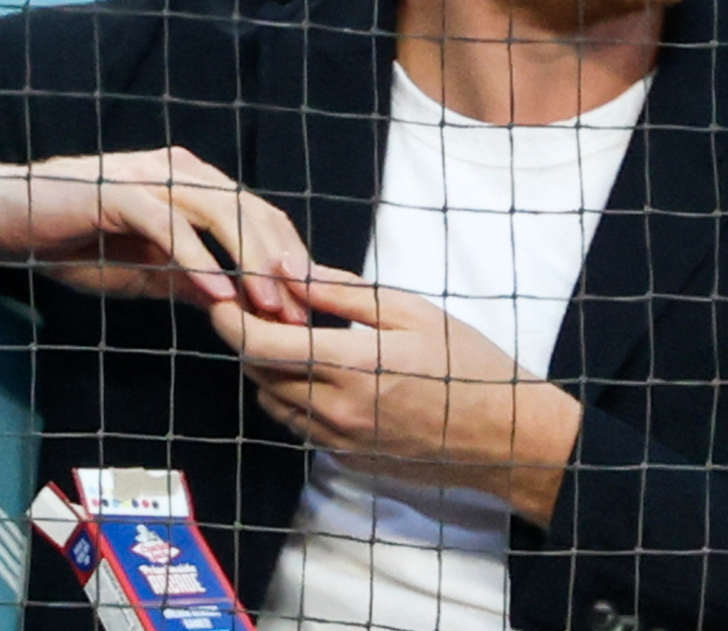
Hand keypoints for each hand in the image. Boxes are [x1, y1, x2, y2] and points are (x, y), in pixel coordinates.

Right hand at [0, 147, 310, 320]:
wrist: (3, 219)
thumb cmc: (71, 241)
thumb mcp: (144, 270)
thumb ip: (189, 279)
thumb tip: (238, 305)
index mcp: (190, 184)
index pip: (256, 215)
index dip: (287, 256)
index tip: (310, 303)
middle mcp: (177, 171)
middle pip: (249, 211)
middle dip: (282, 261)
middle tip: (305, 309)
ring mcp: (148, 177)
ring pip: (219, 214)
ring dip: (250, 262)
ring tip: (271, 306)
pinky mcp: (119, 191)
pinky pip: (170, 226)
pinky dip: (198, 260)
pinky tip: (219, 295)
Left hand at [209, 266, 582, 524]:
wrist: (506, 435)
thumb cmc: (467, 364)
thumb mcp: (410, 310)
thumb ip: (340, 290)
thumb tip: (287, 267)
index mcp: (352, 365)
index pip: (261, 346)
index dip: (230, 321)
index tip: (221, 298)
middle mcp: (338, 410)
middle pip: (257, 374)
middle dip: (247, 339)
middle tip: (258, 308)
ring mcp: (340, 441)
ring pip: (273, 401)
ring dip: (267, 370)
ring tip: (290, 338)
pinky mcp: (347, 459)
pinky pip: (298, 425)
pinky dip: (292, 396)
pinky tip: (317, 373)